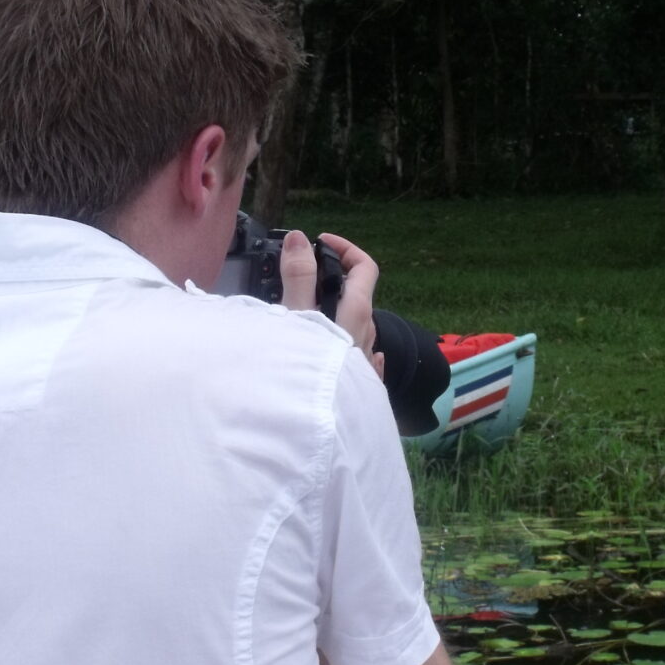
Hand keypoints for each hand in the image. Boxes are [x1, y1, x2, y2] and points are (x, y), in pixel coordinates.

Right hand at [279, 229, 383, 379]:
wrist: (319, 425)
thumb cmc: (307, 369)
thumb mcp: (297, 317)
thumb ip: (299, 276)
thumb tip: (300, 239)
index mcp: (356, 311)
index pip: (365, 267)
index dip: (346, 248)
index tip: (319, 243)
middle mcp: (367, 333)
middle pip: (358, 296)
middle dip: (333, 280)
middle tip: (301, 278)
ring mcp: (365, 359)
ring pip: (356, 325)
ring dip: (336, 312)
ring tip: (304, 312)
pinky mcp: (359, 383)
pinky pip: (359, 354)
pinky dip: (347, 341)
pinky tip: (334, 347)